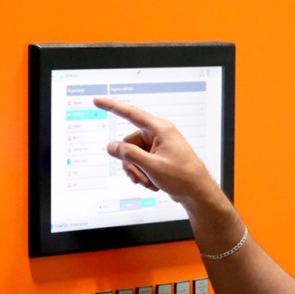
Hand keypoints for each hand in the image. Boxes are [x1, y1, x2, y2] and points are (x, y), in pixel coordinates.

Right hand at [93, 97, 220, 206]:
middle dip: (131, 163)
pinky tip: (153, 182)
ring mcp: (158, 146)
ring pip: (133, 155)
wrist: (196, 192)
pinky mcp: (157, 156)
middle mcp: (158, 135)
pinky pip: (140, 162)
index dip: (112, 107)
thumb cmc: (183, 177)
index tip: (98, 101)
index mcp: (160, 129)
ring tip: (149, 181)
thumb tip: (112, 147)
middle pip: (129, 143)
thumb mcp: (152, 166)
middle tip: (139, 176)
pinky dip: (143, 174)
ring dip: (137, 171)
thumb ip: (129, 155)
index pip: (131, 114)